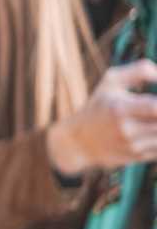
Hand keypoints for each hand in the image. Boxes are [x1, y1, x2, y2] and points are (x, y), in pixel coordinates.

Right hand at [47, 59, 156, 175]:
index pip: (155, 107)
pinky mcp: (139, 157)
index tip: (156, 98)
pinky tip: (149, 128)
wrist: (80, 141)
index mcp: (119, 108)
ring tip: (150, 118)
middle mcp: (127, 130)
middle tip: (154, 110)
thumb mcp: (111, 80)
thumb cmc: (99, 104)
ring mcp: (133, 146)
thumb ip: (140, 70)